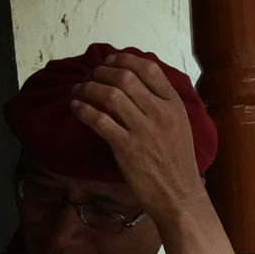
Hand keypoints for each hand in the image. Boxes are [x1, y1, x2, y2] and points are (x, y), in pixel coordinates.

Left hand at [70, 52, 207, 221]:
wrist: (179, 193)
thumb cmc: (176, 161)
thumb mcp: (178, 125)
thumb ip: (161, 104)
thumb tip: (139, 84)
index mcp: (174, 104)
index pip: (149, 69)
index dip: (124, 59)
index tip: (109, 60)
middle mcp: (160, 113)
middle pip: (125, 78)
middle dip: (101, 72)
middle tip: (89, 76)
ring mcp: (143, 130)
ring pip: (110, 96)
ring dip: (88, 89)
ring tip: (77, 90)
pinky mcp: (126, 148)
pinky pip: (99, 121)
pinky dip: (83, 110)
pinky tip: (75, 108)